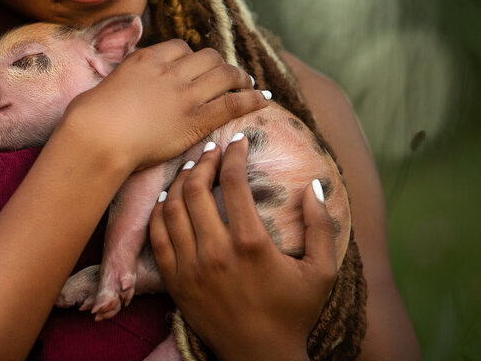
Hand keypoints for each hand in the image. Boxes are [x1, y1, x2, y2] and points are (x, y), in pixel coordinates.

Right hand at [63, 39, 268, 170]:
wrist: (99, 135)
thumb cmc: (92, 117)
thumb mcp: (107, 84)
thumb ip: (125, 80)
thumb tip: (124, 84)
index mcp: (147, 59)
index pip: (180, 47)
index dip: (192, 57)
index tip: (196, 67)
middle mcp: (171, 70)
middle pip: (208, 56)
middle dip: (219, 64)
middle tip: (226, 75)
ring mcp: (186, 94)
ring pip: (225, 74)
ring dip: (239, 77)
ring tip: (247, 83)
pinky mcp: (197, 119)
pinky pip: (233, 102)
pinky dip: (252, 98)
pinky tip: (262, 98)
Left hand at [148, 137, 337, 360]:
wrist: (261, 357)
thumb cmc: (294, 313)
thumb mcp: (322, 272)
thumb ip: (321, 226)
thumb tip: (314, 186)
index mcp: (251, 244)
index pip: (232, 182)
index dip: (233, 154)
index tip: (238, 141)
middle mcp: (216, 252)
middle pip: (195, 188)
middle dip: (202, 160)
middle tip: (211, 148)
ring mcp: (190, 267)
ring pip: (171, 208)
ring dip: (179, 181)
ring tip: (192, 168)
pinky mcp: (175, 281)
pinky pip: (157, 235)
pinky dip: (159, 211)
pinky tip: (170, 198)